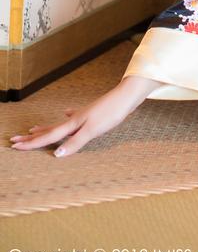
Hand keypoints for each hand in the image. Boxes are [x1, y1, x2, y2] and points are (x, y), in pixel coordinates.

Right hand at [8, 75, 161, 156]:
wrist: (127, 96)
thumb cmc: (111, 113)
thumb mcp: (93, 130)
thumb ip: (75, 143)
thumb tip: (56, 155)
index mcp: (73, 123)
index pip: (49, 136)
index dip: (32, 143)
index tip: (15, 145)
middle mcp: (75, 118)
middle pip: (50, 129)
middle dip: (33, 136)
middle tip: (15, 138)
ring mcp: (83, 115)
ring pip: (60, 123)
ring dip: (46, 128)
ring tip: (35, 128)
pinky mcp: (92, 113)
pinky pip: (74, 116)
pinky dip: (67, 117)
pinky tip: (68, 112)